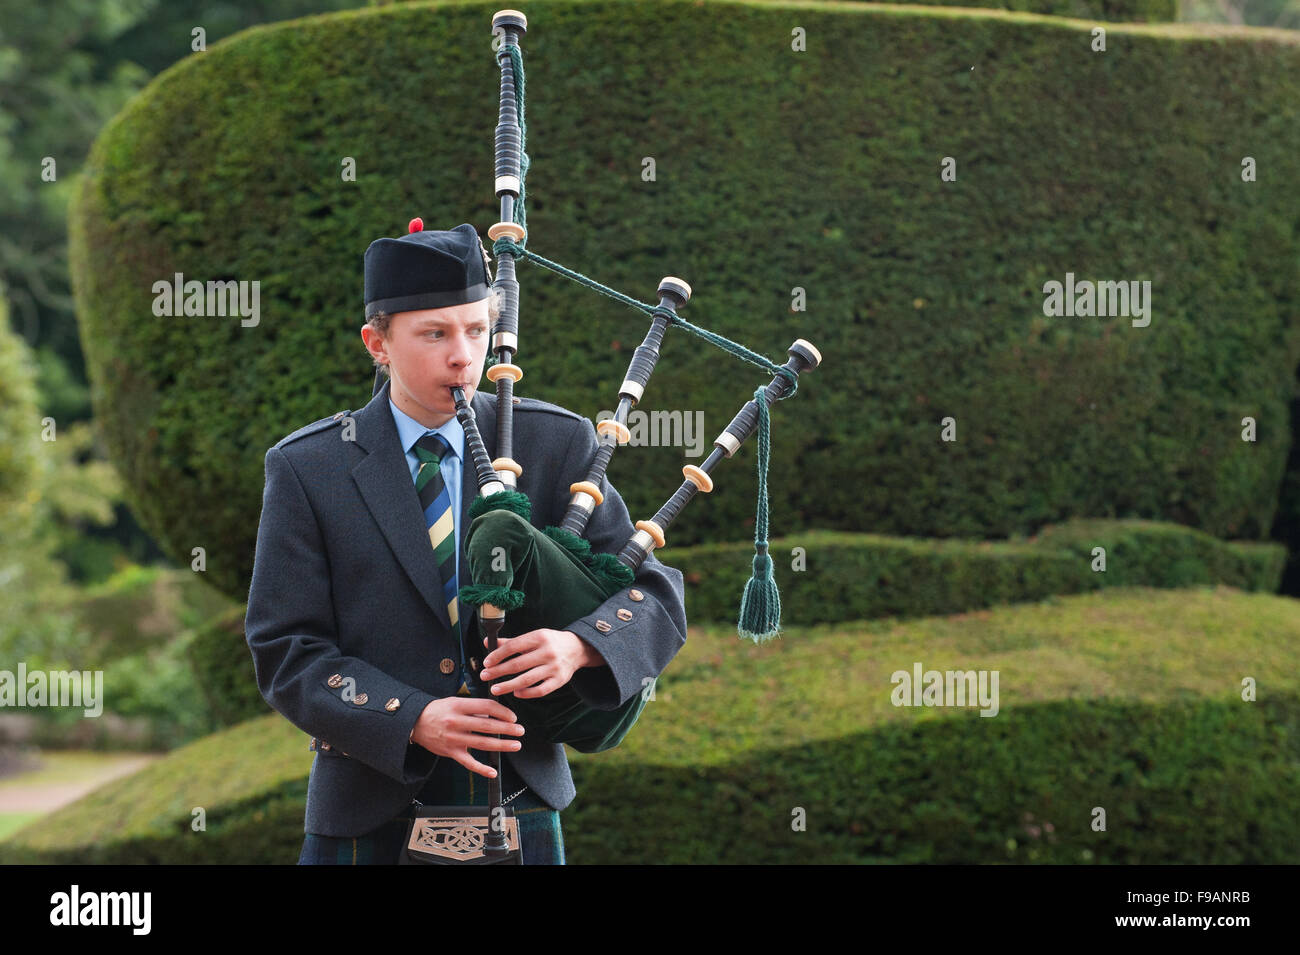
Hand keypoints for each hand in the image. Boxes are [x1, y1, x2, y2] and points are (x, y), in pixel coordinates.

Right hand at [410, 697, 524, 777]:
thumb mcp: (455, 701)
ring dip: (501, 745)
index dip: (503, 712)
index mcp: (459, 706)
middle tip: (521, 730)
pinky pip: (468, 762)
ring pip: (482, 743)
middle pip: (487, 726)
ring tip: (516, 745)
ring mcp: (453, 739)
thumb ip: (474, 708)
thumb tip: (495, 714)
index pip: (486, 707)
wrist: (414, 722)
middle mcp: (456, 722)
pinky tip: (493, 772)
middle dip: (507, 729)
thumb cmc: (438, 710)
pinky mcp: (450, 752)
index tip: (513, 717)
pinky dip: (481, 768)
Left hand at [479, 628, 602, 698]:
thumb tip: (487, 643)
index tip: (486, 662)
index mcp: (539, 637)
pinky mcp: (559, 681)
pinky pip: (540, 690)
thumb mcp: (533, 637)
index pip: (514, 646)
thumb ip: (511, 642)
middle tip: (484, 676)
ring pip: (527, 679)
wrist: (577, 649)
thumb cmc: (549, 642)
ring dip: (508, 685)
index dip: (498, 655)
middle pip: (518, 664)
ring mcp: (554, 667)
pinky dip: (527, 693)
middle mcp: (547, 652)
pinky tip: (516, 693)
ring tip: (495, 689)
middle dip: (498, 671)